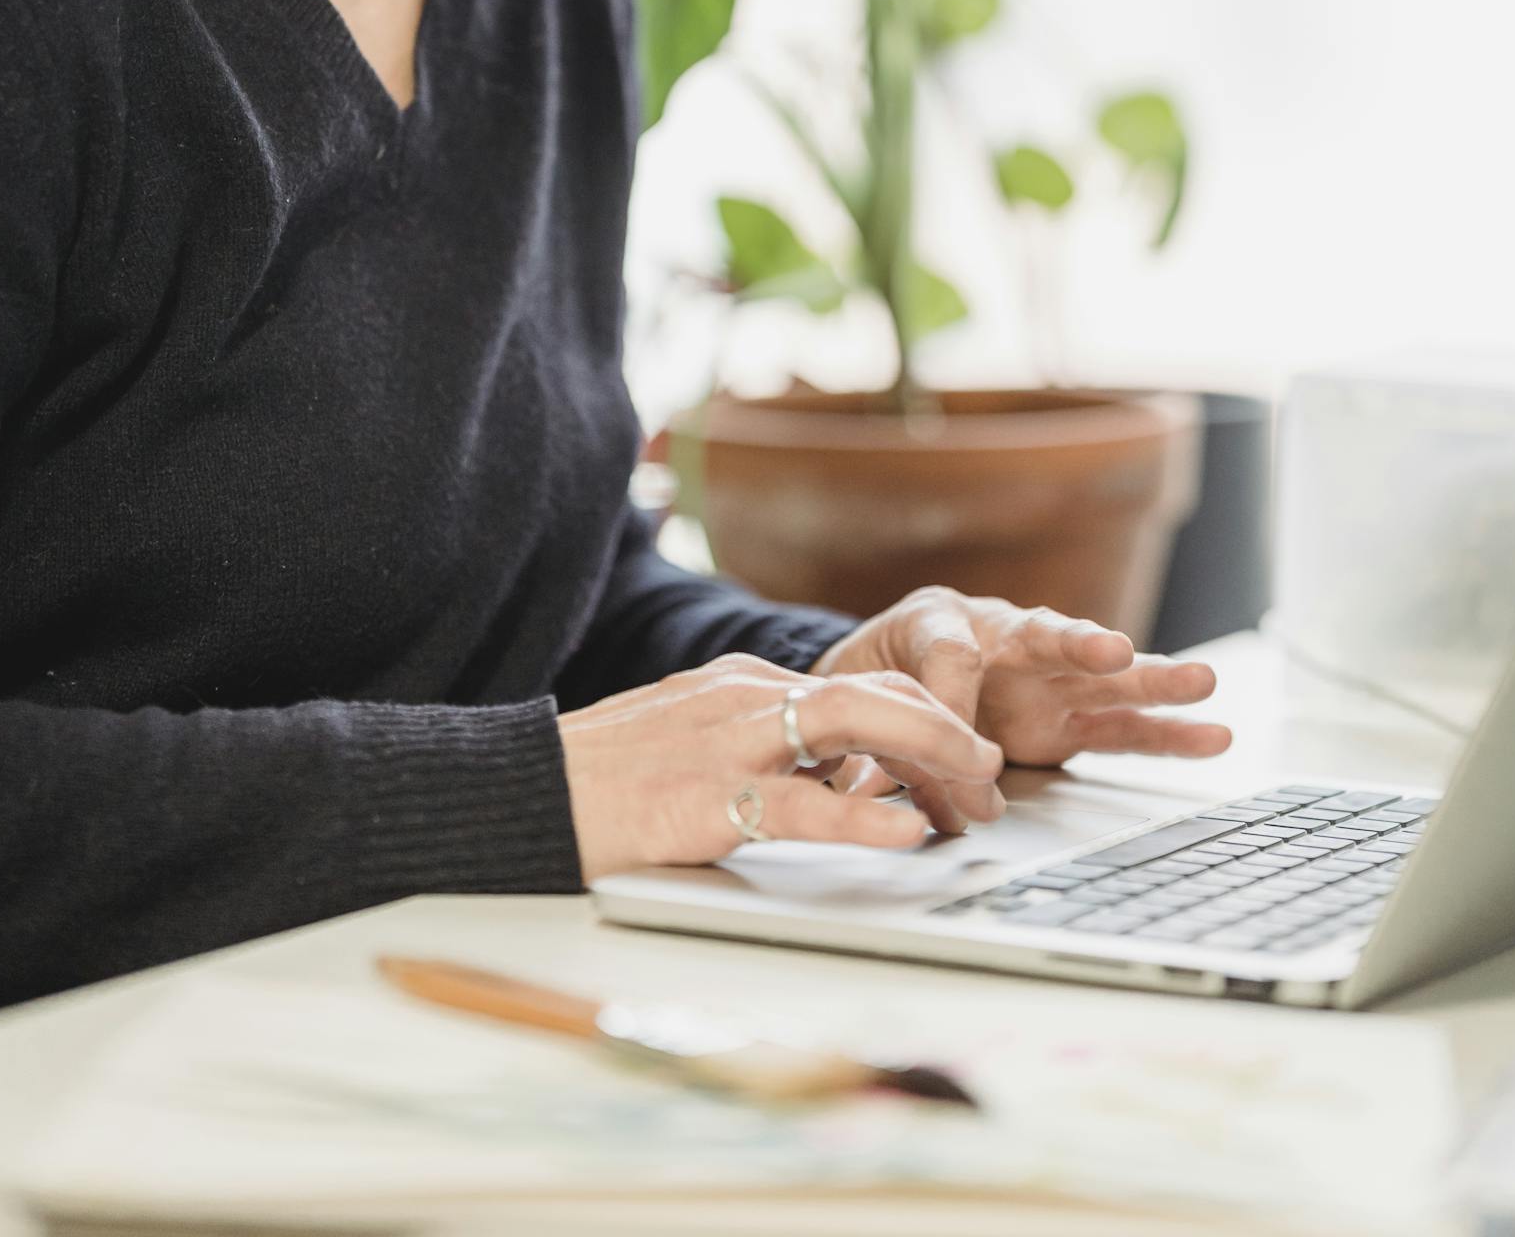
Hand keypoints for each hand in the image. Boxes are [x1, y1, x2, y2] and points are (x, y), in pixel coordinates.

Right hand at [556, 651, 1003, 881]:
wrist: (521, 791)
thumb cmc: (603, 779)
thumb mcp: (692, 744)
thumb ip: (759, 756)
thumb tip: (831, 786)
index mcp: (742, 684)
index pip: (859, 684)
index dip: (927, 717)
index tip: (968, 755)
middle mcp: (743, 697)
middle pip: (870, 692)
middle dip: (946, 729)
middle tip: (993, 775)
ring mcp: (724, 742)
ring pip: (850, 725)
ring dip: (928, 752)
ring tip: (979, 786)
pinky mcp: (704, 798)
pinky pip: (800, 805)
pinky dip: (862, 816)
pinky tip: (907, 831)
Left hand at [812, 588, 1231, 833]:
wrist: (884, 676)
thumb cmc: (874, 674)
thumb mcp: (860, 694)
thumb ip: (885, 739)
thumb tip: (897, 796)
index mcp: (936, 619)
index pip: (949, 652)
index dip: (951, 702)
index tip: (952, 752)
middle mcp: (999, 636)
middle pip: (1043, 634)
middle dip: (1077, 645)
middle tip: (1111, 652)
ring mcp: (1040, 677)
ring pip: (1100, 676)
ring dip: (1149, 681)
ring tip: (1202, 681)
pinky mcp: (1066, 717)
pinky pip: (1119, 725)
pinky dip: (1164, 732)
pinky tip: (1212, 734)